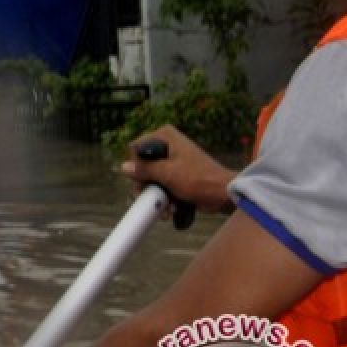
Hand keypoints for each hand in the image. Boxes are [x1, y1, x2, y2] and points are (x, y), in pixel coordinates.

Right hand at [120, 125, 235, 213]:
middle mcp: (168, 145)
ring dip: (156, 196)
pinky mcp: (178, 176)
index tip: (144, 180)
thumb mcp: (167, 173)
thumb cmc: (199, 179)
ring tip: (165, 208)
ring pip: (152, 179)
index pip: (136, 148)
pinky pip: (163, 186)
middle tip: (149, 198)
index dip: (137, 166)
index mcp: (166, 137)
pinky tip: (170, 209)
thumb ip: (144, 169)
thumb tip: (123, 167)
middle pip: (143, 166)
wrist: (224, 195)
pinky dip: (165, 198)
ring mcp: (173, 161)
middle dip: (146, 186)